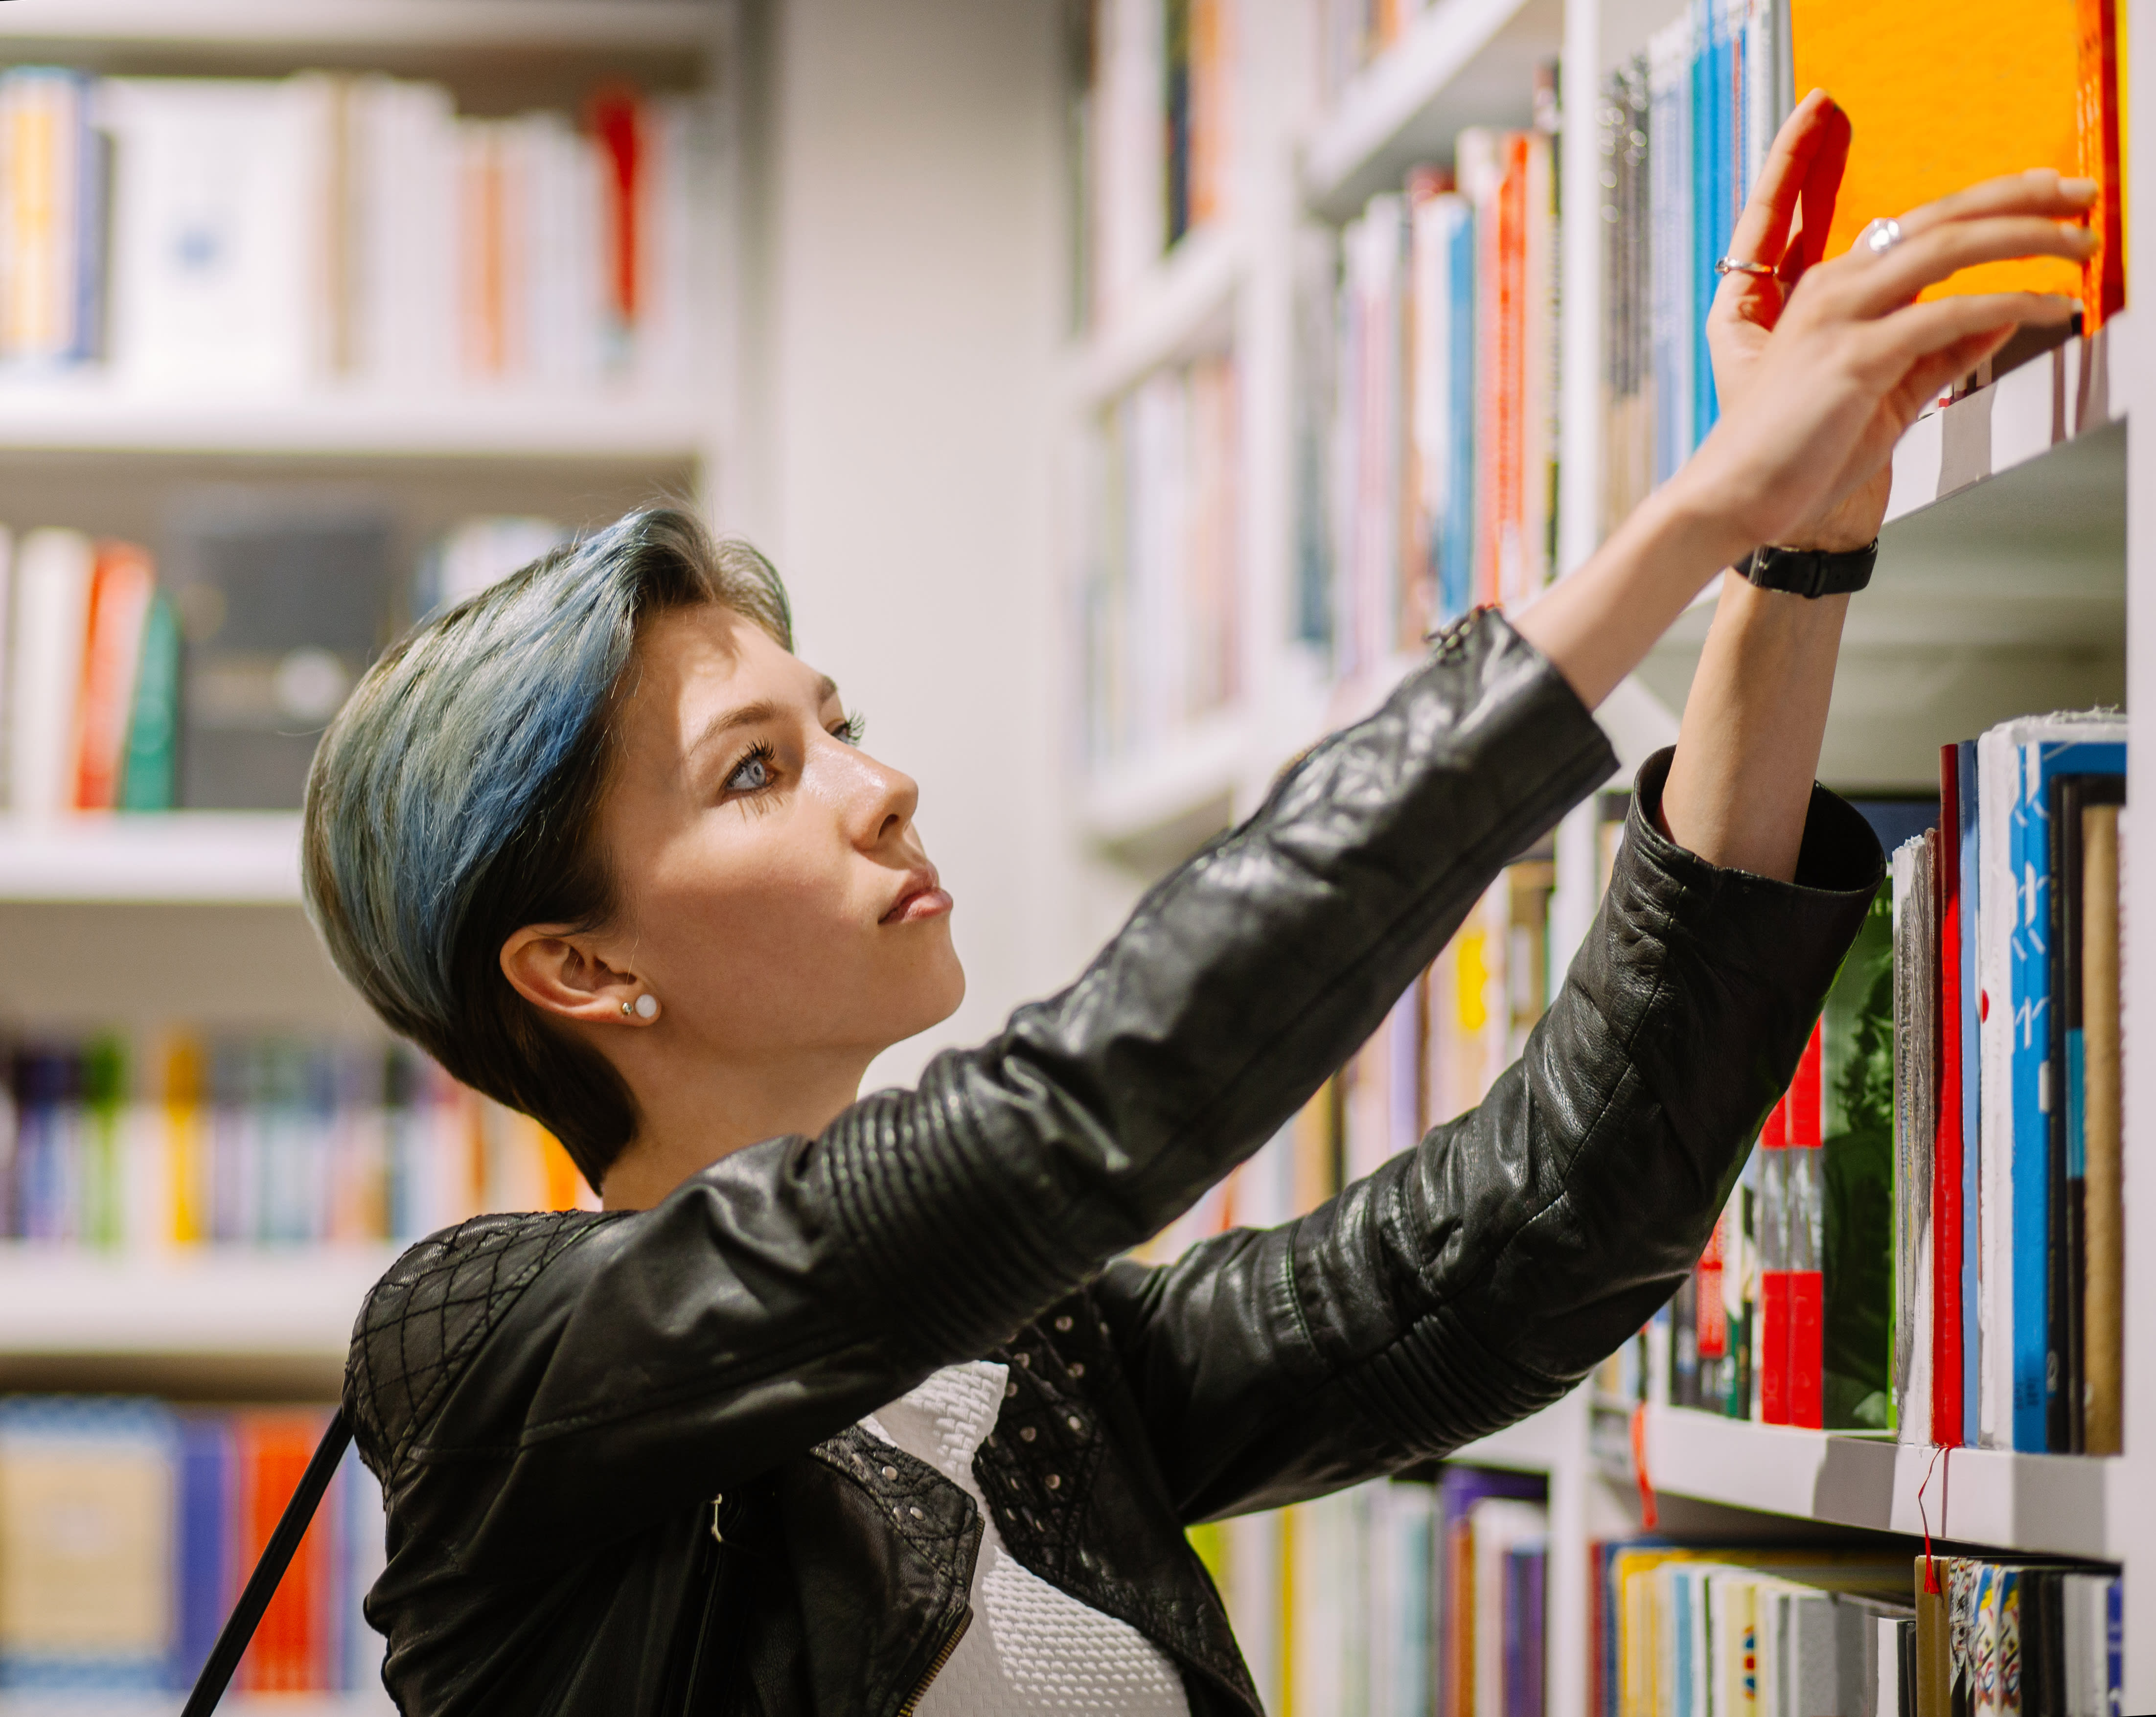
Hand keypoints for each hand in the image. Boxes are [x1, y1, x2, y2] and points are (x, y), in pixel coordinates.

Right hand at [1678, 96, 2095, 559]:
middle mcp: (1835, 288)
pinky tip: (2050, 307)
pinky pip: (1946, 315)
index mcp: (1836, 288)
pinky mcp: (1852, 358)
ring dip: (2027, 238)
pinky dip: (2007, 304)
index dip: (1993, 200)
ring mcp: (1840, 318)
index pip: (1925, 224)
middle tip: (2081, 191)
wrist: (1733, 497)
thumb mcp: (1886, 393)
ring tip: (2082, 244)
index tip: (2047, 192)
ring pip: (1947, 249)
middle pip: (1941, 217)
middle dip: (2020, 196)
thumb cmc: (1797, 454)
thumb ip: (1942, 352)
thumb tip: (2005, 313)